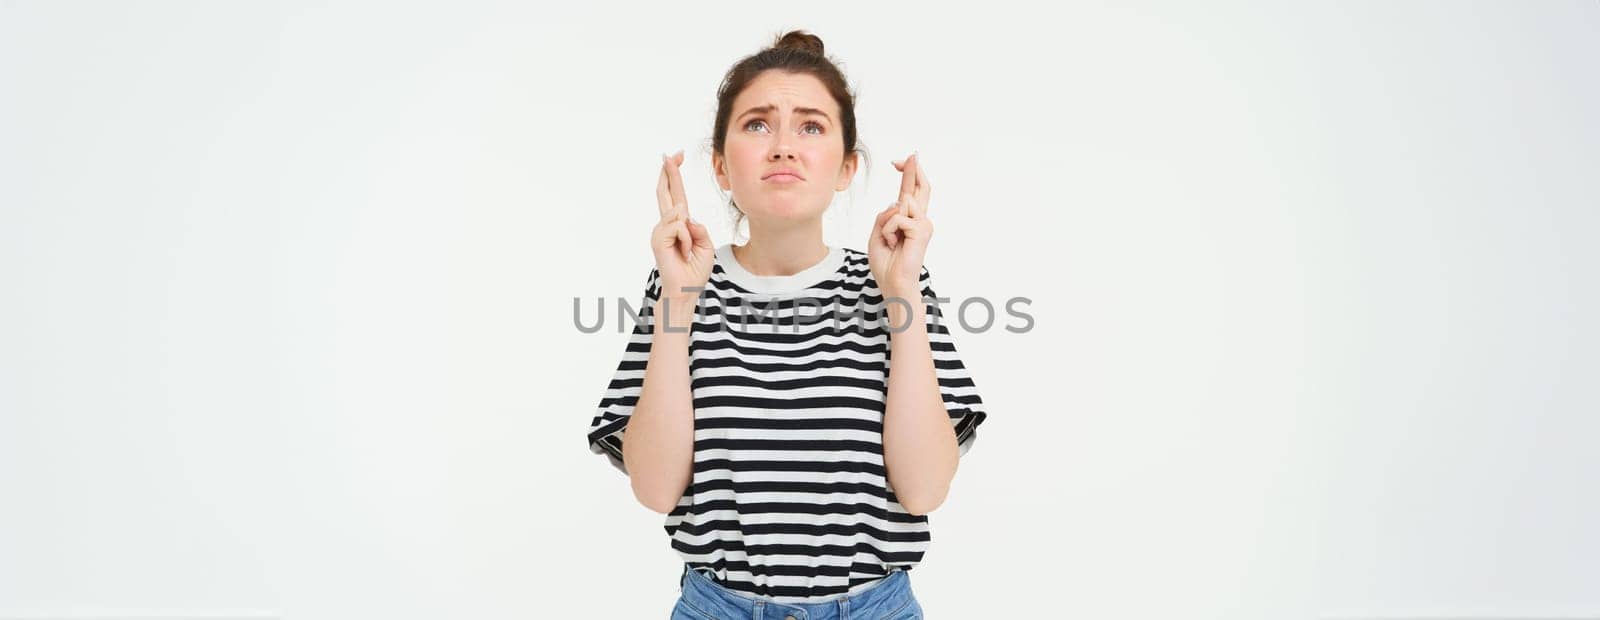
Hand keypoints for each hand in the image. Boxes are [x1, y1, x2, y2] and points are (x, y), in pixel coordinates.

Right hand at [652, 150, 714, 301]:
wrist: (686, 290)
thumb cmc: (694, 269)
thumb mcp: (705, 244)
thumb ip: (698, 228)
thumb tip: (685, 217)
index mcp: (679, 224)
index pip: (676, 195)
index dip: (675, 176)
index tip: (675, 158)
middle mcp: (667, 224)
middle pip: (666, 192)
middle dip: (670, 172)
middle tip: (670, 154)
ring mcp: (660, 231)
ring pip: (678, 212)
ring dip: (690, 234)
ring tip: (688, 252)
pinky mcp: (658, 239)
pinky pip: (679, 227)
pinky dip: (687, 241)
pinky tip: (683, 253)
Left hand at [867, 152, 932, 298]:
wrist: (893, 284)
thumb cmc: (886, 263)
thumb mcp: (877, 233)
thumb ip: (884, 216)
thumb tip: (896, 202)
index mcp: (909, 221)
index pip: (910, 192)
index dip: (908, 174)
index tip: (901, 161)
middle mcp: (920, 220)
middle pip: (920, 187)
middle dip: (913, 169)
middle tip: (912, 154)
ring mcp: (924, 224)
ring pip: (902, 203)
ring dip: (887, 222)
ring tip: (891, 241)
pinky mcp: (922, 230)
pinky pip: (897, 218)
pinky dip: (889, 231)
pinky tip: (894, 244)